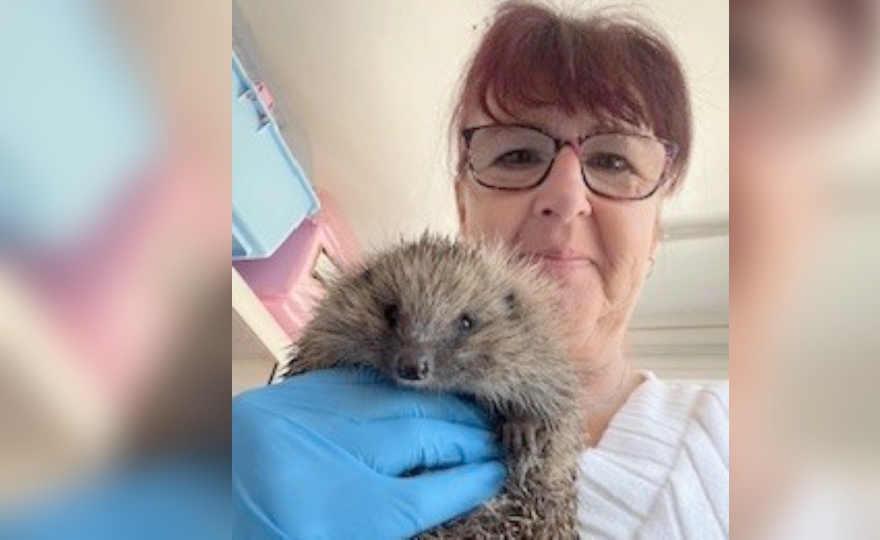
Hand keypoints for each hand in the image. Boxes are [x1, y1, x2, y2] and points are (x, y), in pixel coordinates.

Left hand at [232, 367, 505, 538]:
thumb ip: (411, 507)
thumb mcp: (354, 533)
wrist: (197, 526)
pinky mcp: (283, 399)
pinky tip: (421, 398)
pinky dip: (394, 391)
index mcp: (336, 517)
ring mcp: (296, 423)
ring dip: (436, 406)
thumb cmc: (284, 533)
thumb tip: (469, 480)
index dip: (471, 480)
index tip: (500, 471)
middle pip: (416, 436)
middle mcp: (314, 463)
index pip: (428, 493)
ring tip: (467, 417)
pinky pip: (355, 385)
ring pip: (392, 400)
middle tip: (494, 441)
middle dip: (463, 438)